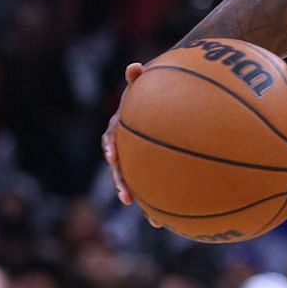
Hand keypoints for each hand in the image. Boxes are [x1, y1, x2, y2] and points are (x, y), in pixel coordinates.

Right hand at [102, 62, 153, 216]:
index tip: (112, 156)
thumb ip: (139, 79)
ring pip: (139, 183)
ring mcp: (140, 161)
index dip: (110, 148)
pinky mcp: (155, 170)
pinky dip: (165, 204)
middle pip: (121, 169)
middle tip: (127, 197)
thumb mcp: (147, 86)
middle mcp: (127, 148)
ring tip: (155, 220)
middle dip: (123, 184)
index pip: (111, 139)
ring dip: (145, 202)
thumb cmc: (156, 94)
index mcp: (121, 130)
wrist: (166, 104)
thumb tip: (134, 66)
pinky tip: (175, 221)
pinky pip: (158, 188)